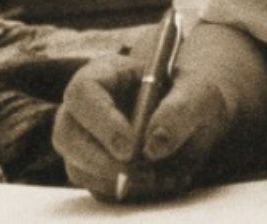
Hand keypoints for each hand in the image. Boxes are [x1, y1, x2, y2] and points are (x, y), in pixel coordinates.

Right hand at [52, 54, 231, 200]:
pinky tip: (155, 180)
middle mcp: (88, 108)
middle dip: (99, 159)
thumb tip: (154, 145)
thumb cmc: (192, 94)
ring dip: (114, 179)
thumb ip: (180, 110)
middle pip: (66, 133)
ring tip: (157, 175)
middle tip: (138, 171)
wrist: (197, 117)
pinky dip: (124, 191)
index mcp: (106, 74)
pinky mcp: (96, 167)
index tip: (129, 146)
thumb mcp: (199, 91)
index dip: (101, 120)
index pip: (83, 92)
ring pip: (77, 166)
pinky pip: (96, 187)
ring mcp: (87, 139)